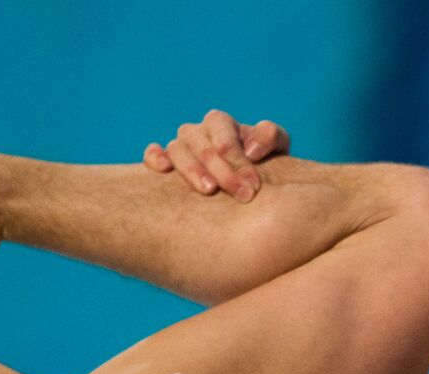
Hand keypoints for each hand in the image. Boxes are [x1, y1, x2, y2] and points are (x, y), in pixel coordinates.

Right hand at [143, 109, 290, 202]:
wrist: (246, 181)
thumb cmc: (263, 162)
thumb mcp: (276, 147)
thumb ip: (271, 137)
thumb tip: (252, 149)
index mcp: (220, 123)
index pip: (225, 138)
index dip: (239, 161)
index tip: (254, 186)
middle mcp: (197, 131)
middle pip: (203, 147)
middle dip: (224, 172)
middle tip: (242, 196)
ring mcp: (179, 145)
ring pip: (177, 150)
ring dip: (192, 170)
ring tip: (209, 191)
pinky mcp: (163, 161)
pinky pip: (152, 154)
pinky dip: (155, 158)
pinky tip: (164, 171)